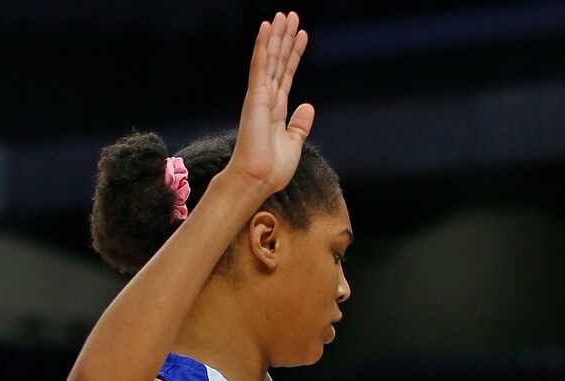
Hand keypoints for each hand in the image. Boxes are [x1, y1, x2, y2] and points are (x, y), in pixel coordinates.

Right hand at [224, 12, 314, 199]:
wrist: (258, 180)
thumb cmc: (271, 169)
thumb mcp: (294, 144)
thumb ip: (300, 125)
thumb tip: (309, 106)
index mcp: (276, 109)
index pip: (286, 74)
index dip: (294, 54)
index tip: (302, 36)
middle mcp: (267, 98)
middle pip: (278, 61)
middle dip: (286, 38)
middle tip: (292, 15)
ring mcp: (260, 96)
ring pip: (269, 58)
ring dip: (277, 35)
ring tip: (284, 15)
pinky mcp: (255, 97)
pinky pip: (260, 66)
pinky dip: (263, 46)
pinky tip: (267, 27)